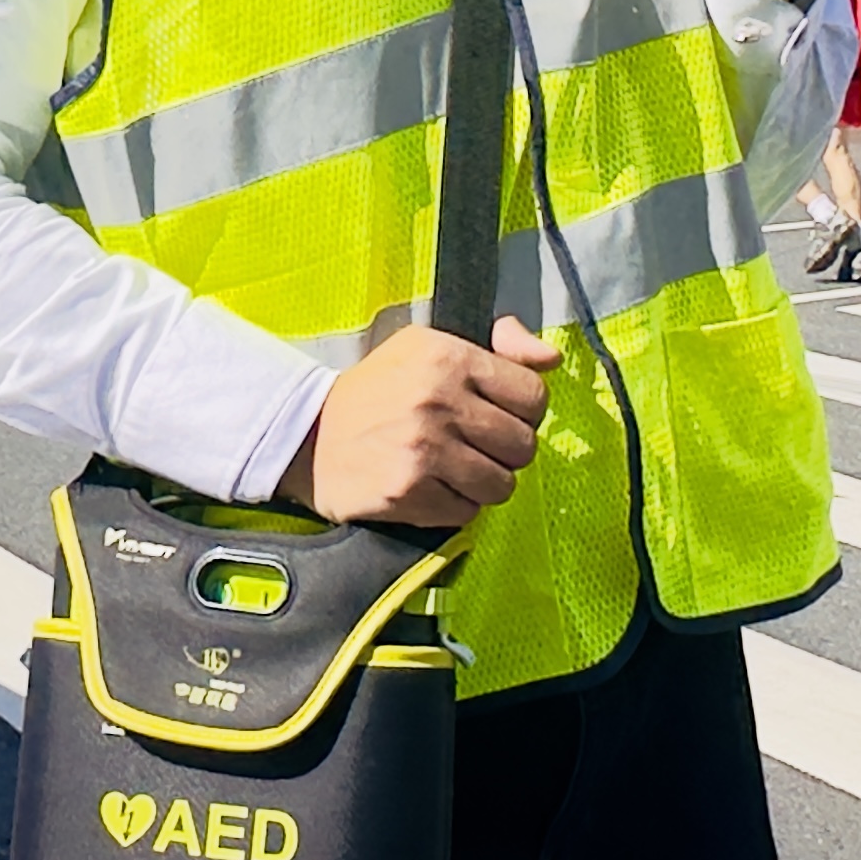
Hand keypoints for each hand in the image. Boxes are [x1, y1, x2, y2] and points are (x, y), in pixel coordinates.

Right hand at [276, 317, 562, 528]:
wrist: (309, 434)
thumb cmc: (379, 389)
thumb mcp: (431, 347)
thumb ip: (500, 347)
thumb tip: (551, 357)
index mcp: (450, 358)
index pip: (533, 396)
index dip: (524, 411)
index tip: (499, 415)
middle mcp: (439, 403)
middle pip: (523, 446)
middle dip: (506, 451)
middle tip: (475, 445)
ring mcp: (424, 452)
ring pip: (502, 485)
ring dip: (484, 482)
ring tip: (455, 468)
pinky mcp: (409, 494)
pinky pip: (468, 512)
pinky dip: (456, 505)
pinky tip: (431, 486)